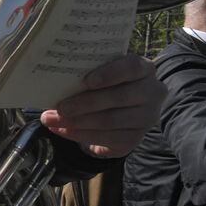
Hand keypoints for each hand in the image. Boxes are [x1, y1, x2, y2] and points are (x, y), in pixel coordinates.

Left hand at [40, 54, 163, 157]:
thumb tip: (55, 83)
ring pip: (111, 121)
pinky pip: (108, 138)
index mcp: (143, 69)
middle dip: (85, 104)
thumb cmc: (105, 86)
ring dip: (78, 122)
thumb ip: (86, 75)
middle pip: (119, 97)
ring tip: (53, 121)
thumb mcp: (100, 75)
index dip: (110, 74)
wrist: (117, 111)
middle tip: (60, 107)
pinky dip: (81, 135)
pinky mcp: (136, 137)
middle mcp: (152, 92)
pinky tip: (63, 130)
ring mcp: (147, 117)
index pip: (132, 67)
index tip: (87, 80)